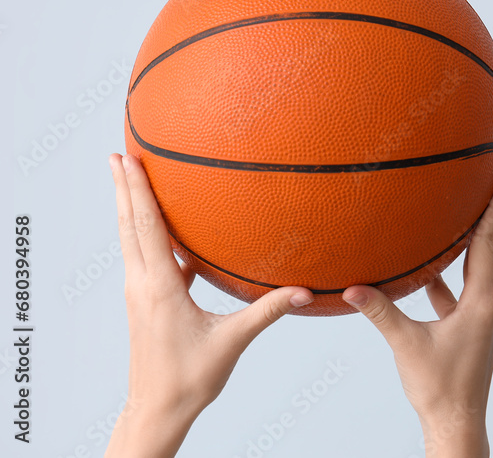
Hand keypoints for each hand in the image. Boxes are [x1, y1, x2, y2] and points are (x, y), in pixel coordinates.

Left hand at [105, 153, 314, 457]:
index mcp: (159, 287)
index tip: (127, 159)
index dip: (137, 190)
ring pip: (130, 240)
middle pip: (128, 225)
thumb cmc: (190, 378)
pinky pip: (145, 258)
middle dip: (123, 187)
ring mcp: (140, 293)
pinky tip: (166, 232)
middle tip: (118, 154)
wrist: (157, 409)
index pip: (146, 227)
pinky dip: (148, 236)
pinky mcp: (145, 302)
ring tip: (130, 180)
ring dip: (129, 207)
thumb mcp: (233, 341)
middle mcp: (142, 284)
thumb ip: (268, 311)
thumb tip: (303, 290)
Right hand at [343, 169, 492, 457]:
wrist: (457, 420)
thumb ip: (380, 312)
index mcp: (484, 301)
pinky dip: (461, 265)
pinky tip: (438, 257)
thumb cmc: (437, 387)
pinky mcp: (476, 321)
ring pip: (490, 261)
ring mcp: (487, 311)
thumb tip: (352, 287)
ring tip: (480, 205)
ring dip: (487, 233)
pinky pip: (470, 283)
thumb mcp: (406, 345)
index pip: (492, 241)